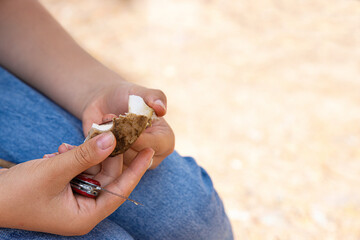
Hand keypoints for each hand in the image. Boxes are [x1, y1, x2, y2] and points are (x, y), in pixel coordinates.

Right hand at [0, 132, 153, 234]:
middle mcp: (84, 209)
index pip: (121, 190)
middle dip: (108, 151)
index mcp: (86, 215)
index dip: (136, 169)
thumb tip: (111, 140)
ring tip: (79, 139)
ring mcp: (74, 200)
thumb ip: (84, 156)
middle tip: (112, 126)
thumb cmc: (16, 194)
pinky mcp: (65, 190)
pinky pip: (79, 170)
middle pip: (107, 176)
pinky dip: (74, 158)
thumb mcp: (54, 171)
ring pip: (93, 170)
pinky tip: (63, 149)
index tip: (150, 150)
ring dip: (87, 153)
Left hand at [81, 80, 174, 168]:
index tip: (124, 123)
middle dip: (119, 136)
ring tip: (104, 120)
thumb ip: (154, 97)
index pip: (152, 146)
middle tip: (109, 116)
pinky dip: (96, 148)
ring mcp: (131, 165)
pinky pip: (103, 163)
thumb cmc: (128, 96)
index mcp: (165, 141)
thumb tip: (162, 108)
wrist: (106, 103)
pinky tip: (95, 132)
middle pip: (134, 157)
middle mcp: (151, 157)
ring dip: (105, 141)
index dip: (137, 136)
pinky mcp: (113, 168)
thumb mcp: (141, 92)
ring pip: (118, 162)